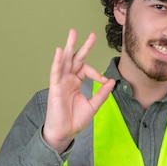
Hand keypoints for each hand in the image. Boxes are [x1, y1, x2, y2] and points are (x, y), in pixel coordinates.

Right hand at [42, 29, 114, 153]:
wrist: (65, 132)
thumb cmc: (75, 119)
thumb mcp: (93, 105)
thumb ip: (102, 93)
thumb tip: (111, 81)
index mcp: (76, 82)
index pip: (86, 70)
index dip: (96, 73)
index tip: (104, 80)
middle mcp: (68, 79)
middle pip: (76, 59)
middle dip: (84, 46)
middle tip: (92, 34)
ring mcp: (61, 82)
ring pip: (65, 61)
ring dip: (69, 47)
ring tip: (73, 33)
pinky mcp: (55, 87)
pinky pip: (55, 72)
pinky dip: (58, 61)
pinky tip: (61, 51)